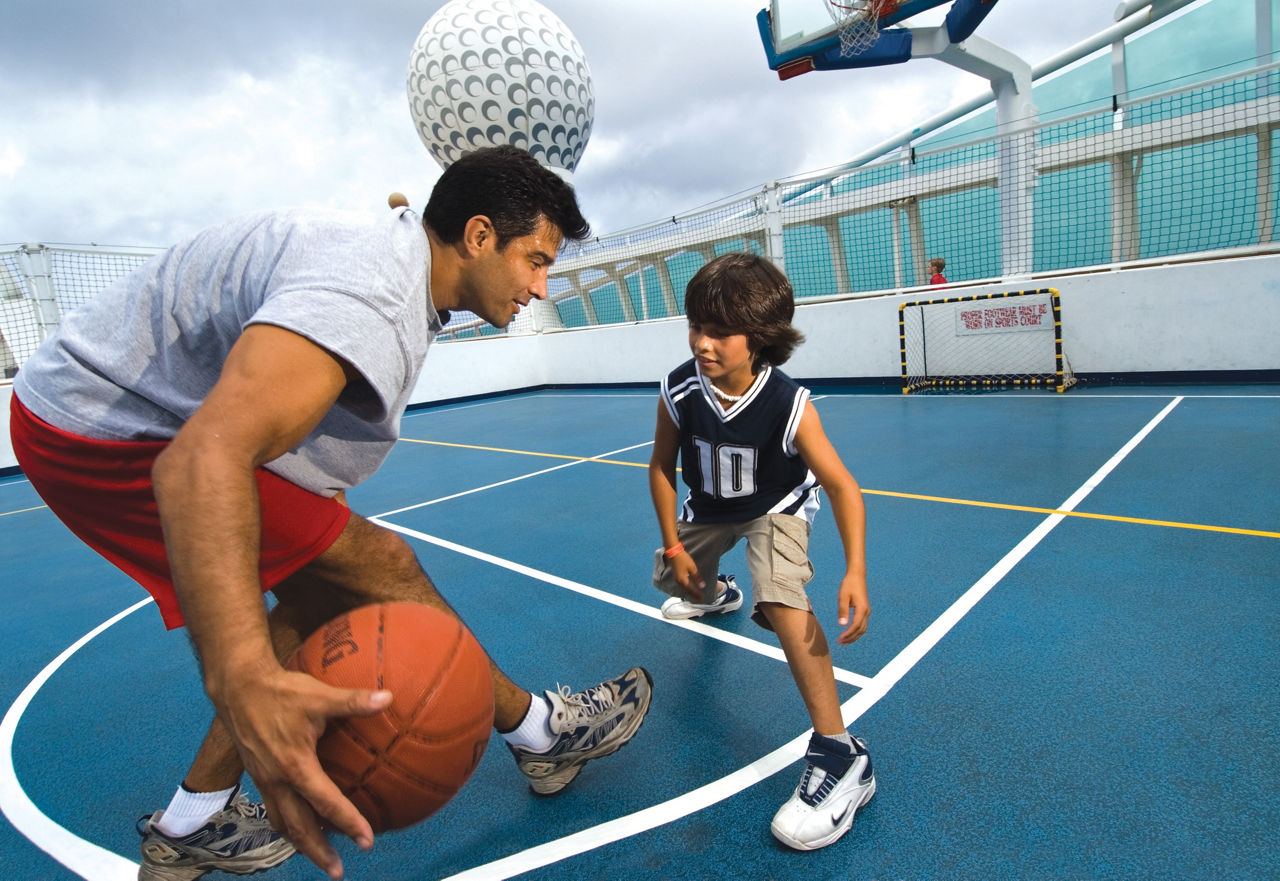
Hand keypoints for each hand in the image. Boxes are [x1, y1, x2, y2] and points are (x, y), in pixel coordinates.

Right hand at [211, 665, 392, 878]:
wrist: (238, 688)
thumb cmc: (280, 691)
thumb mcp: (319, 695)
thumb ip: (353, 701)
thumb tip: (388, 698)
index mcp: (294, 766)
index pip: (326, 802)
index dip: (348, 823)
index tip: (367, 841)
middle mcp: (277, 780)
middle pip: (299, 827)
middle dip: (319, 852)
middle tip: (338, 871)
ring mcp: (264, 780)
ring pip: (283, 822)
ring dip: (302, 842)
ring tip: (320, 857)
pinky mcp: (257, 775)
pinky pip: (274, 809)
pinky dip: (289, 824)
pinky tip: (301, 823)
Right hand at [671, 552, 708, 602]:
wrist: (673, 552)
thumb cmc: (683, 559)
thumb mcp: (692, 568)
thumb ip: (697, 578)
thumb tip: (702, 586)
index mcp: (682, 580)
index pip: (691, 590)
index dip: (697, 594)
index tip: (703, 598)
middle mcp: (678, 581)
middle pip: (687, 591)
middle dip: (694, 595)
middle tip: (700, 599)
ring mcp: (676, 579)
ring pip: (684, 589)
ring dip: (690, 592)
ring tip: (696, 595)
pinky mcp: (676, 576)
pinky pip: (682, 585)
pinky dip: (687, 588)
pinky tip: (690, 588)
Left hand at [835, 574, 869, 645]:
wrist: (857, 575)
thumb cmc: (849, 585)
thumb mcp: (843, 597)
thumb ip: (842, 611)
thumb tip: (842, 625)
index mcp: (862, 609)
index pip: (855, 626)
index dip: (848, 635)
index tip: (839, 639)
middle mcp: (866, 612)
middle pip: (860, 630)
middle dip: (851, 638)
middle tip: (840, 643)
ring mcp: (866, 611)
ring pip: (862, 628)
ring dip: (854, 636)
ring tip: (844, 641)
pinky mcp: (864, 610)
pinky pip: (862, 624)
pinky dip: (856, 631)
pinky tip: (848, 632)